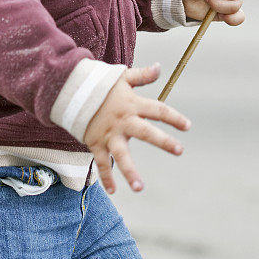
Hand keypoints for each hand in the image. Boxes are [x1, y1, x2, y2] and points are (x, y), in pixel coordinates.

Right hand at [83, 64, 190, 194]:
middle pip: (145, 132)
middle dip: (163, 141)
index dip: (173, 117)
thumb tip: (160, 67)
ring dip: (130, 171)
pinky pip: (101, 163)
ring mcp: (108, 134)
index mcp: (132, 104)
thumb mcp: (122, 77)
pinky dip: (106, 177)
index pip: (157, 110)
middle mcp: (122, 120)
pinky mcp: (95, 143)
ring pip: (120, 154)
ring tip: (139, 187)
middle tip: (180, 150)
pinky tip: (113, 191)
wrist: (71, 90)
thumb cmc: (101, 84)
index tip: (187, 126)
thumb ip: (142, 75)